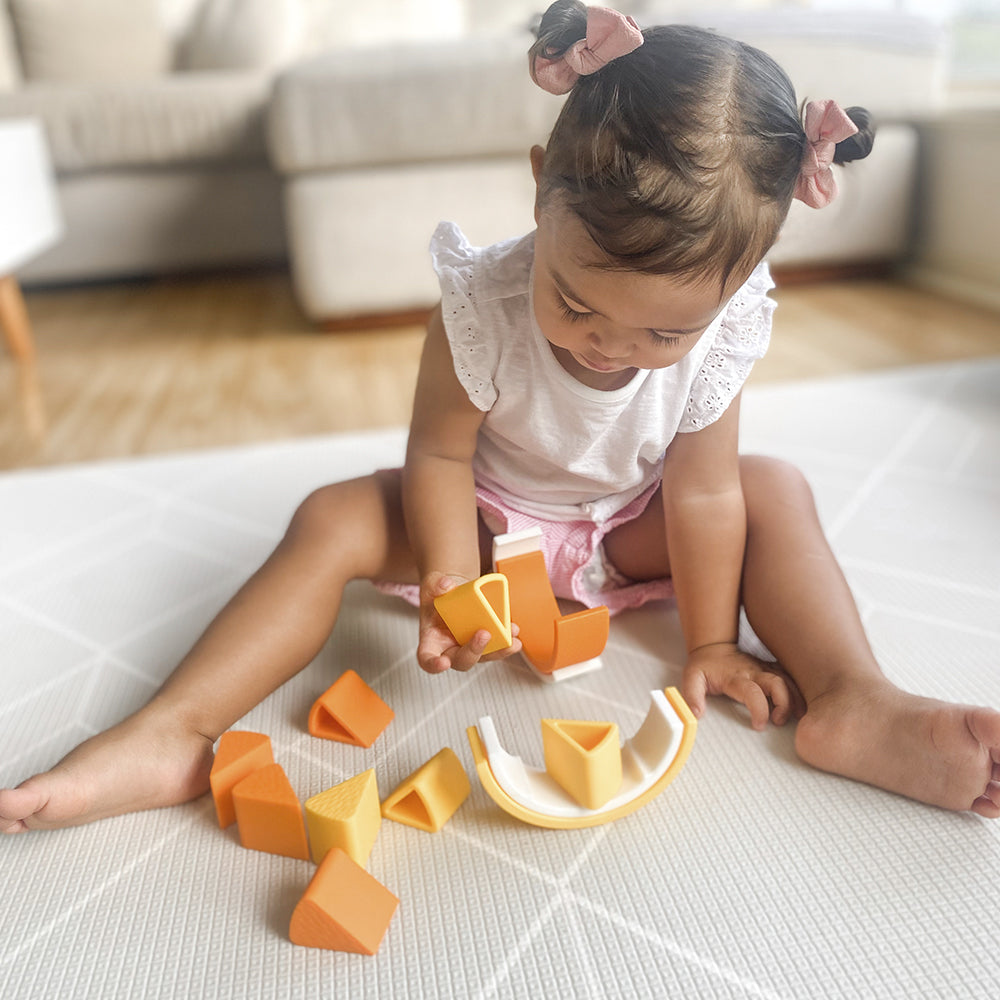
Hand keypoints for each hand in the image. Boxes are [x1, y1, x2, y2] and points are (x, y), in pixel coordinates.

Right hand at [416, 572, 520, 673]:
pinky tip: (514, 629)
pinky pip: (497, 645)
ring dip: (499, 651)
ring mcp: (469, 647)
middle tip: (484, 634)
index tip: (443, 663)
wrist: (453, 591)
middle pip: (461, 660)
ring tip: (512, 641)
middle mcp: (450, 648)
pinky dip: (507, 639)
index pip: (427, 658)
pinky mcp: (485, 641)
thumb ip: (435, 585)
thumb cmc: (438, 593)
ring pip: (484, 657)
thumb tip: (447, 585)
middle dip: (474, 651)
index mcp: (431, 640)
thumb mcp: (432, 584)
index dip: (434, 664)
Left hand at [682, 642, 804, 729]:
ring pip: (788, 680)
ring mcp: (764, 669)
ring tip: (798, 717)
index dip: (759, 710)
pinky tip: (802, 704)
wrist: (713, 646)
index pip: (752, 692)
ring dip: (796, 698)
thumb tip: (697, 715)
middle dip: (784, 703)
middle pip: (777, 683)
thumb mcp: (691, 678)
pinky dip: (798, 690)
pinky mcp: (770, 669)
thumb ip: (692, 696)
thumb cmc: (704, 666)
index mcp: (735, 677)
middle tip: (780, 721)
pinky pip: (789, 676)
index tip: (758, 725)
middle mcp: (754, 672)